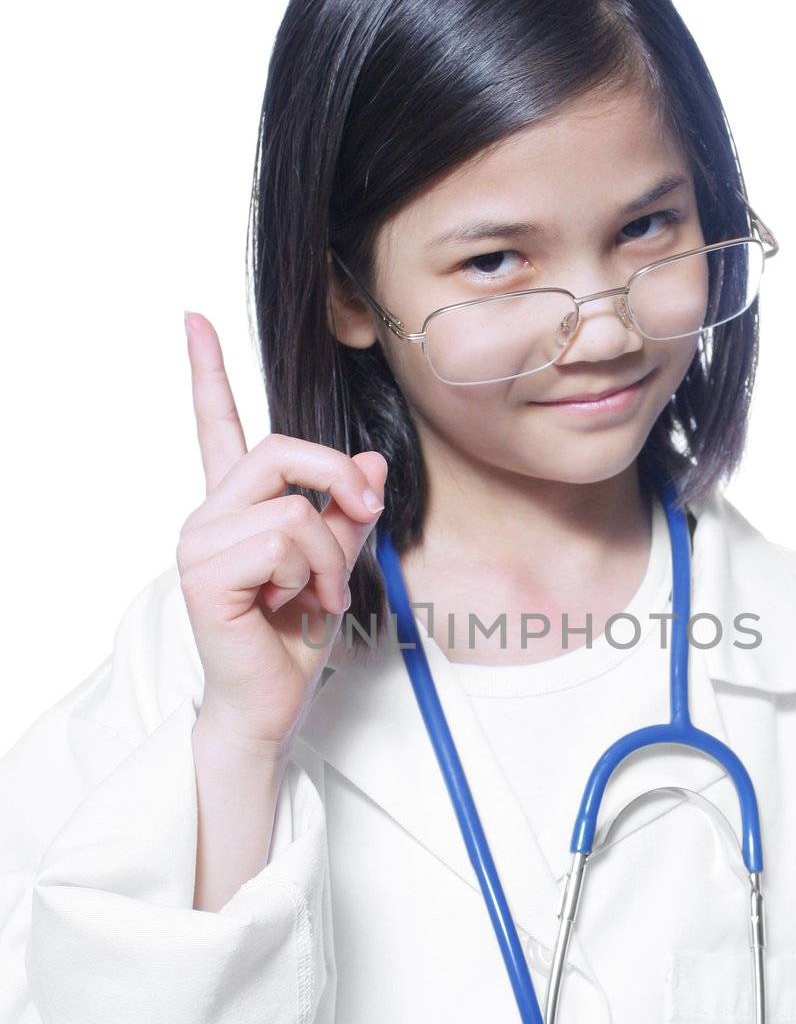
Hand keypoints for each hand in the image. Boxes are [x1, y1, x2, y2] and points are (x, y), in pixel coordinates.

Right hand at [177, 311, 386, 752]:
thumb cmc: (295, 639)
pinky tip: (298, 606)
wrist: (271, 704)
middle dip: (338, 481)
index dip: (207, 372)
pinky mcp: (206, 572)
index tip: (194, 319)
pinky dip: (313, 574)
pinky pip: (285, 541)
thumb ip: (349, 513)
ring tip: (320, 595)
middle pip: (280, 449)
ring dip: (331, 554)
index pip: (217, 426)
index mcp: (235, 507)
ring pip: (294, 507)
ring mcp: (201, 541)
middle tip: (367, 516)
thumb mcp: (337, 564)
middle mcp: (210, 515)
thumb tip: (373, 462)